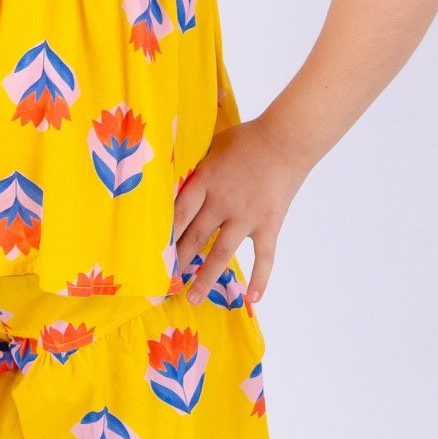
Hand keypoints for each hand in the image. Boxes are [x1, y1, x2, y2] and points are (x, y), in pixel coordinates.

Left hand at [173, 116, 312, 304]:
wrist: (287, 139)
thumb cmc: (247, 138)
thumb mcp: (212, 145)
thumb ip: (196, 164)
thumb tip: (173, 171)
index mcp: (206, 181)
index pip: (178, 213)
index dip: (164, 234)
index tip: (150, 252)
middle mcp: (222, 202)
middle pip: (195, 236)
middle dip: (178, 260)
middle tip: (164, 283)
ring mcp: (246, 216)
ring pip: (222, 252)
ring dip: (206, 277)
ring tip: (192, 299)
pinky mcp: (269, 224)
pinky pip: (264, 256)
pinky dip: (260, 279)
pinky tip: (252, 299)